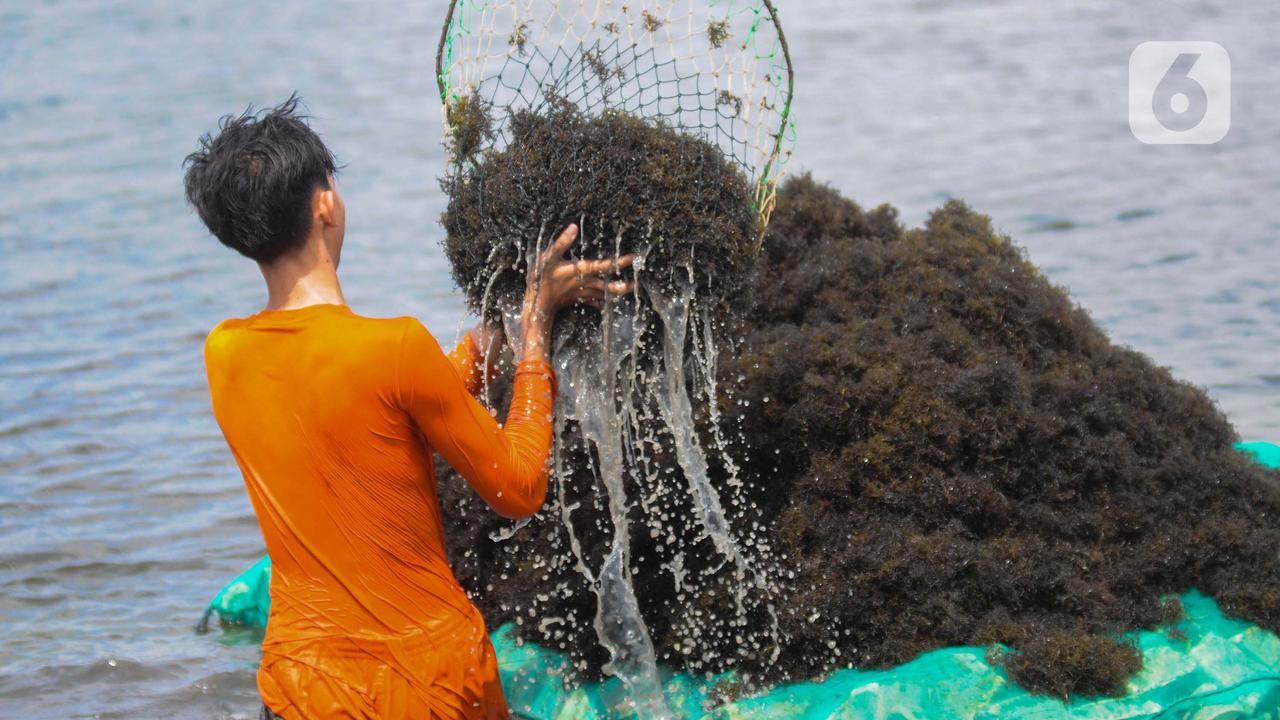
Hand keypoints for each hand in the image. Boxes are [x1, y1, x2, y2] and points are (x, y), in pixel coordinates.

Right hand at [520, 223, 633, 361]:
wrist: (536, 304)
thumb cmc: (541, 279)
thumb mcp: (548, 257)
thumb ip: (561, 242)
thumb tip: (574, 226)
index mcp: (581, 271)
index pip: (604, 265)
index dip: (619, 262)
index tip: (633, 258)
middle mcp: (586, 283)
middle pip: (610, 286)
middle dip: (626, 286)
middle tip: (640, 283)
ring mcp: (583, 294)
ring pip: (605, 295)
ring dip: (618, 292)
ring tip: (631, 289)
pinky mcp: (579, 300)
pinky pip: (595, 303)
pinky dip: (604, 302)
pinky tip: (611, 302)